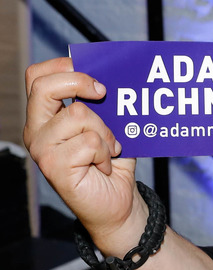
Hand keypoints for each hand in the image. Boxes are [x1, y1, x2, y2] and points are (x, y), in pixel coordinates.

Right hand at [23, 57, 139, 245]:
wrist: (118, 202)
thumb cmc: (112, 162)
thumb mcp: (109, 124)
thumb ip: (102, 103)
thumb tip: (112, 75)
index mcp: (46, 116)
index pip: (38, 76)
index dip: (64, 67)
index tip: (95, 77)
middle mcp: (37, 130)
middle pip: (44, 86)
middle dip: (79, 82)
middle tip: (103, 93)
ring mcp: (42, 149)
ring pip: (78, 115)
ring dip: (104, 131)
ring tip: (109, 149)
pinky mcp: (53, 167)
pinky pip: (88, 142)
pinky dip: (105, 152)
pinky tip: (104, 165)